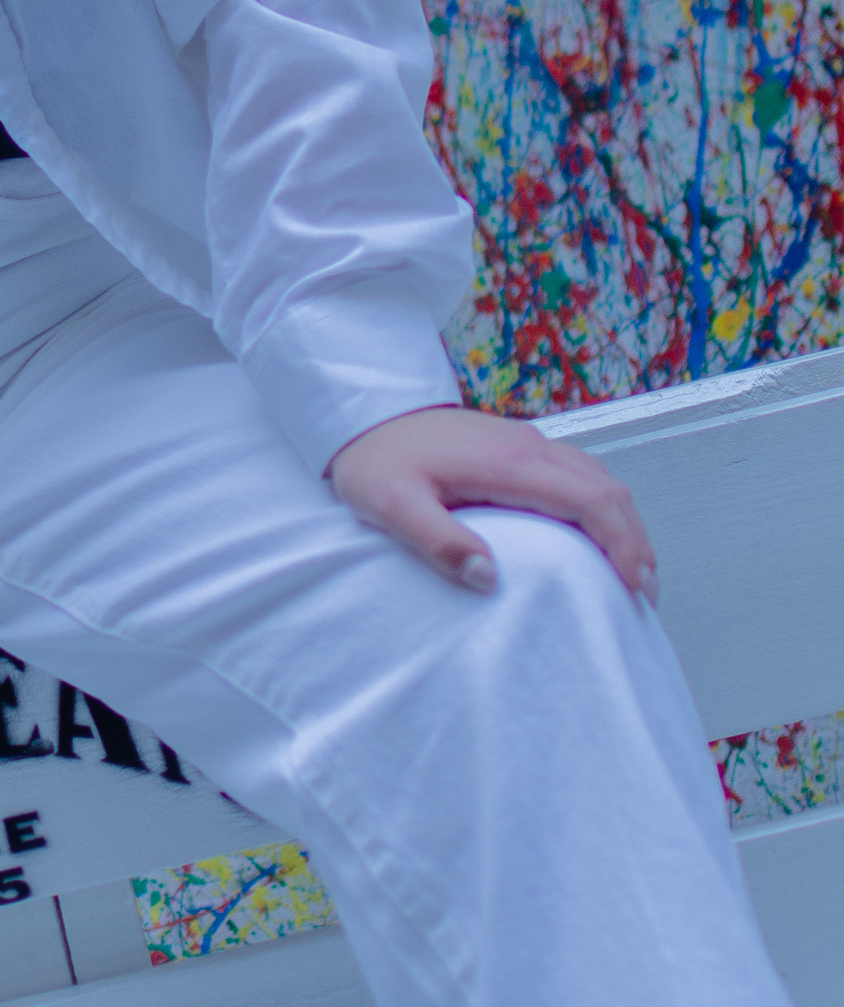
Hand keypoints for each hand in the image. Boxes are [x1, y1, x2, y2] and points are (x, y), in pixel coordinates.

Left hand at [327, 405, 656, 601]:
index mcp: (507, 462)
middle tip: (643, 594)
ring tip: (630, 573)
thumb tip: (486, 576)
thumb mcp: (390, 505)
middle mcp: (527, 445)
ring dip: (622, 523)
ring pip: (598, 478)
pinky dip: (601, 506)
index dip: (622, 544)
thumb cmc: (374, 460)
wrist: (362, 412)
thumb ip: (436, 540)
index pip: (590, 500)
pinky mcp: (517, 444)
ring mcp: (525, 441)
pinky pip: (578, 472)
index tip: (633, 587)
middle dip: (635, 541)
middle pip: (607, 489)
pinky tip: (596, 535)